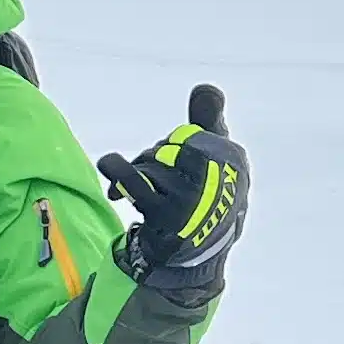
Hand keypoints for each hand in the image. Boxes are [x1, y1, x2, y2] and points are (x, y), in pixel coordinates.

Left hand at [96, 84, 248, 296]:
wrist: (197, 255)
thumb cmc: (206, 198)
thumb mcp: (216, 157)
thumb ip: (208, 120)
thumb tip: (206, 88)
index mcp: (233, 159)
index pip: (191, 134)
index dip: (177, 145)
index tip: (176, 163)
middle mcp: (217, 177)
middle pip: (167, 147)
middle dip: (155, 157)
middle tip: (157, 178)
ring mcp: (191, 197)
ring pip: (150, 163)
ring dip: (141, 173)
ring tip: (146, 193)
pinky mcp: (164, 213)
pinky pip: (132, 179)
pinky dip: (116, 168)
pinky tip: (109, 165)